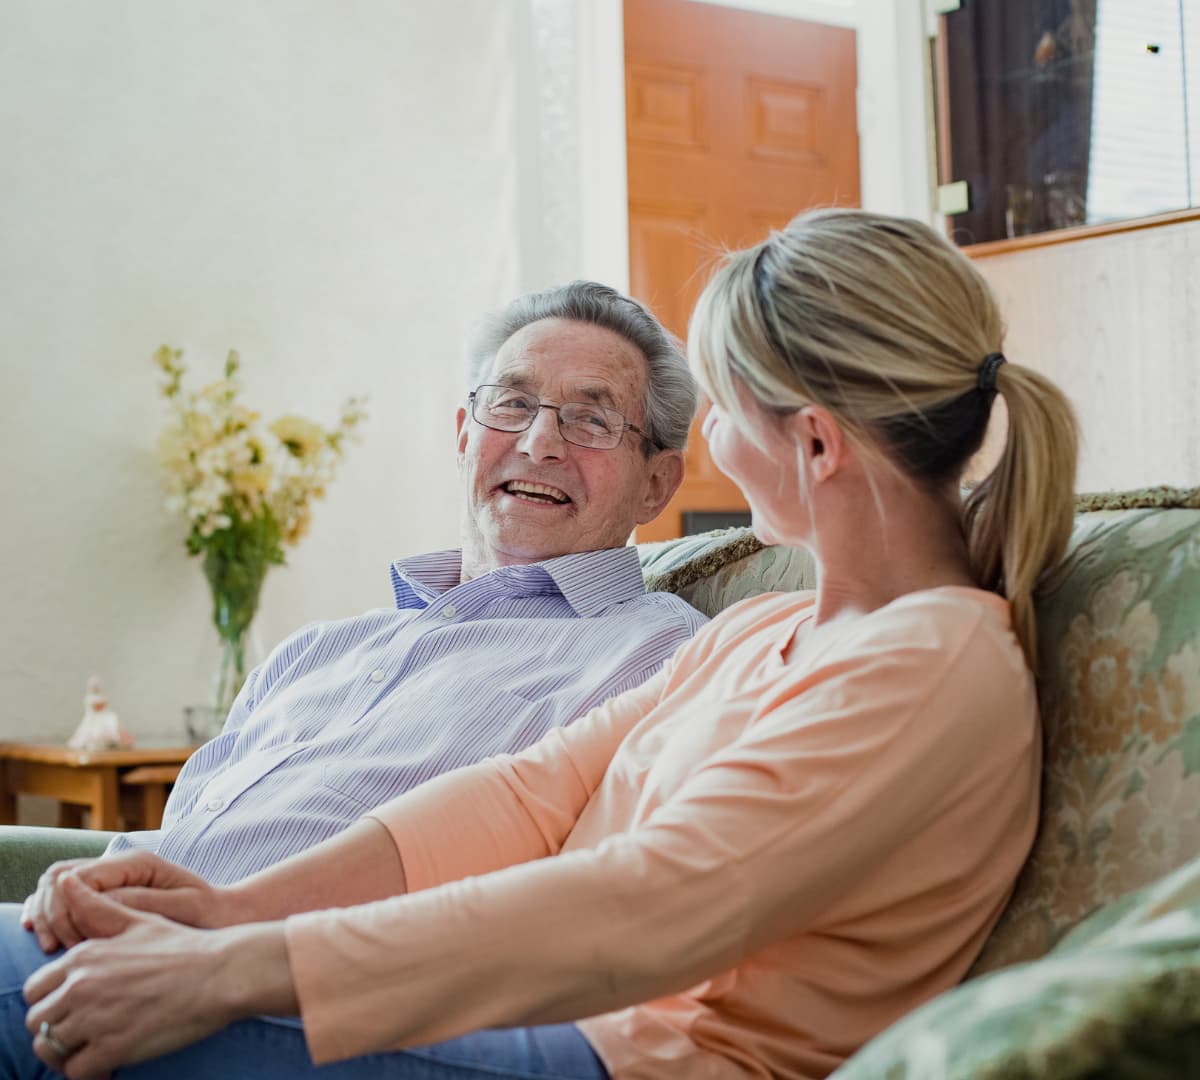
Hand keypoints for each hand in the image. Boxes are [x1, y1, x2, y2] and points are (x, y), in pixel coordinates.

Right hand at [21, 852, 234, 952]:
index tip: (70, 945)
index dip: (64, 909)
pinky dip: (51, 916)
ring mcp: (111, 879)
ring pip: (56, 886)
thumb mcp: (182, 907)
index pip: (79, 876)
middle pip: (59, 877)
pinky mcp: (107, 895)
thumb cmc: (209, 914)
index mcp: (137, 863)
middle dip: (50, 913)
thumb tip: (97, 901)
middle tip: (56, 949)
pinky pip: (66, 898)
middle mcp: (120, 866)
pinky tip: (48, 940)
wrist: (224, 917)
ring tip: (53, 949)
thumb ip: (140, 902)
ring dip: (47, 916)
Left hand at [23, 875, 247, 1077]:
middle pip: (37, 1021)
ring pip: (51, 1048)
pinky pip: (77, 1071)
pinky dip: (90, 1071)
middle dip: (56, 1029)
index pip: (36, 989)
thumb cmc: (183, 946)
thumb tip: (65, 880)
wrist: (221, 973)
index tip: (74, 1008)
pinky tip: (110, 1063)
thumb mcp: (138, 919)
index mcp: (83, 956)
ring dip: (69, 1052)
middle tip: (84, 1033)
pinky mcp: (112, 1048)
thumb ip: (96, 906)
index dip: (51, 1001)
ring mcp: (95, 1018)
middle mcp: (81, 986)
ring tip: (95, 1049)